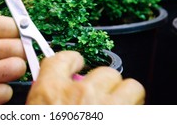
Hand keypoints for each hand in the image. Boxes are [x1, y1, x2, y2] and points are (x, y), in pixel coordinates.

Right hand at [26, 51, 144, 104]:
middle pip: (103, 72)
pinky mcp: (126, 117)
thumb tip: (50, 92)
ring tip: (118, 107)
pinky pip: (141, 103)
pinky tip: (127, 114)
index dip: (73, 60)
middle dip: (103, 85)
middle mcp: (81, 94)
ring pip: (129, 85)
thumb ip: (44, 97)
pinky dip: (135, 109)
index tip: (75, 62)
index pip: (63, 59)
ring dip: (125, 96)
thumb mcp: (35, 112)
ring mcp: (108, 107)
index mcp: (51, 92)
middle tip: (99, 98)